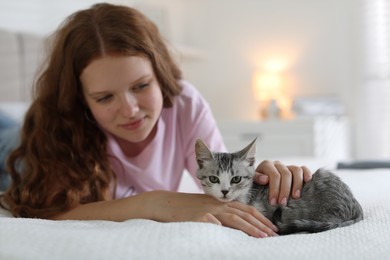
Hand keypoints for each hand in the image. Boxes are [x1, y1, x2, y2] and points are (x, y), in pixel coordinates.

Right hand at [152, 191, 278, 237]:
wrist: (163, 204)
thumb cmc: (185, 209)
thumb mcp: (205, 209)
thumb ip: (220, 215)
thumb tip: (234, 227)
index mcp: (220, 202)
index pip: (245, 209)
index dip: (260, 218)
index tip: (272, 228)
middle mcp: (217, 204)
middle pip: (244, 213)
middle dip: (261, 225)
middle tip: (274, 235)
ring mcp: (207, 210)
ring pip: (233, 218)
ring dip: (249, 228)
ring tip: (262, 237)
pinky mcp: (196, 217)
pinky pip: (210, 222)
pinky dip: (220, 227)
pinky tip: (229, 234)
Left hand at [254, 160, 311, 205]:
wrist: (260, 184)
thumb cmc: (256, 185)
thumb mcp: (252, 182)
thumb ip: (256, 178)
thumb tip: (265, 179)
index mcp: (266, 165)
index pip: (274, 175)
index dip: (274, 189)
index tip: (273, 202)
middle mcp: (277, 164)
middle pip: (286, 174)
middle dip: (285, 190)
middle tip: (282, 203)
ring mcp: (287, 166)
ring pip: (296, 170)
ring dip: (297, 184)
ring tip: (295, 197)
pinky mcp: (296, 170)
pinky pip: (303, 168)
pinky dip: (307, 174)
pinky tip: (307, 182)